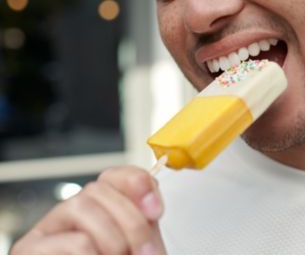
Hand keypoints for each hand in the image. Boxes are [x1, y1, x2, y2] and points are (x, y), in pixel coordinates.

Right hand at [10, 166, 166, 254]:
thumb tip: (148, 183)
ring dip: (112, 239)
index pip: (112, 175)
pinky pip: (74, 242)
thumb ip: (143, 218)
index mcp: (99, 209)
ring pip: (81, 207)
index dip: (136, 182)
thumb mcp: (139, 247)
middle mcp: (71, 214)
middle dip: (131, 221)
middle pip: (98, 188)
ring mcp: (48, 231)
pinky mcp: (30, 250)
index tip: (156, 210)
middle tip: (146, 252)